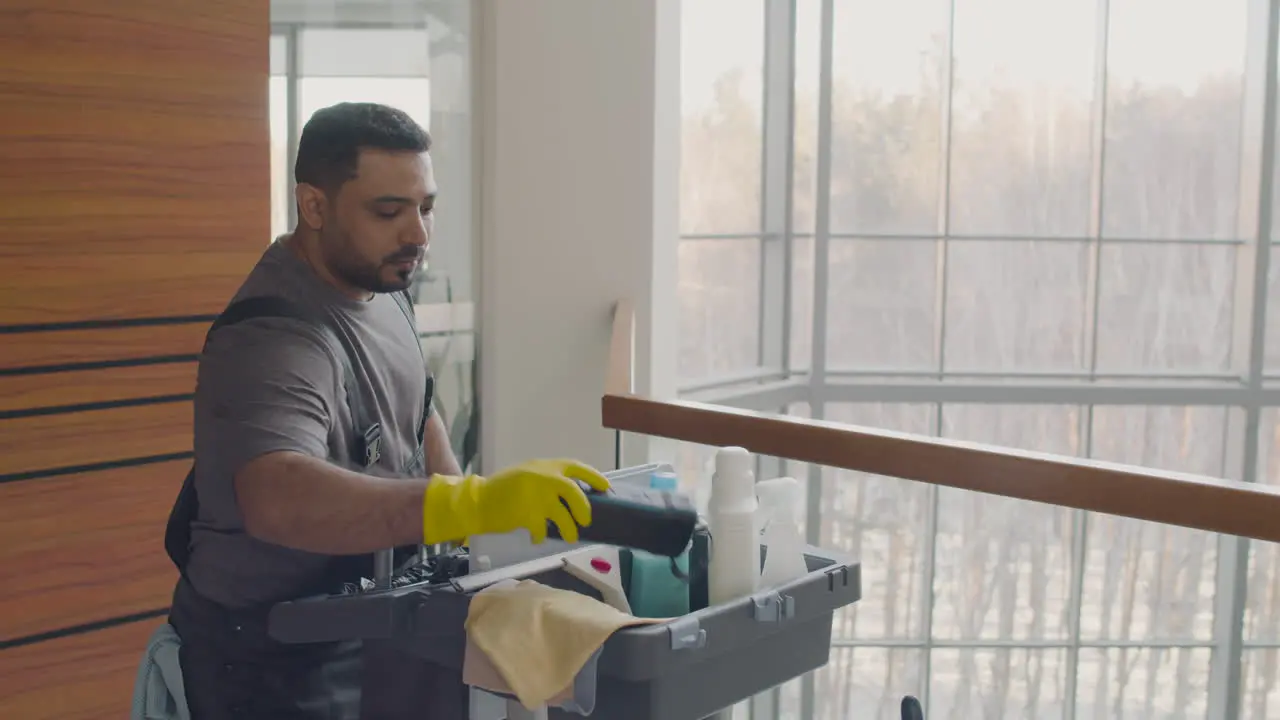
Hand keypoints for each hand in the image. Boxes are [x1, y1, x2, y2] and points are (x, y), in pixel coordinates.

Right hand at [422, 458, 610, 544]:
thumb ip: (549, 480)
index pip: (576, 467)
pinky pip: (541, 529)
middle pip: (574, 491)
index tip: (606, 487)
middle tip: (586, 520)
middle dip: (584, 507)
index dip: (594, 477)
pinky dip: (540, 536)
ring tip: (570, 537)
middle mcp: (543, 477)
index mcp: (545, 466)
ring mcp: (535, 495)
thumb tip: (575, 494)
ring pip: (562, 516)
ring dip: (568, 529)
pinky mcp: (526, 513)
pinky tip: (536, 538)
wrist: (478, 500)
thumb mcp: (528, 475)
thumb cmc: (505, 489)